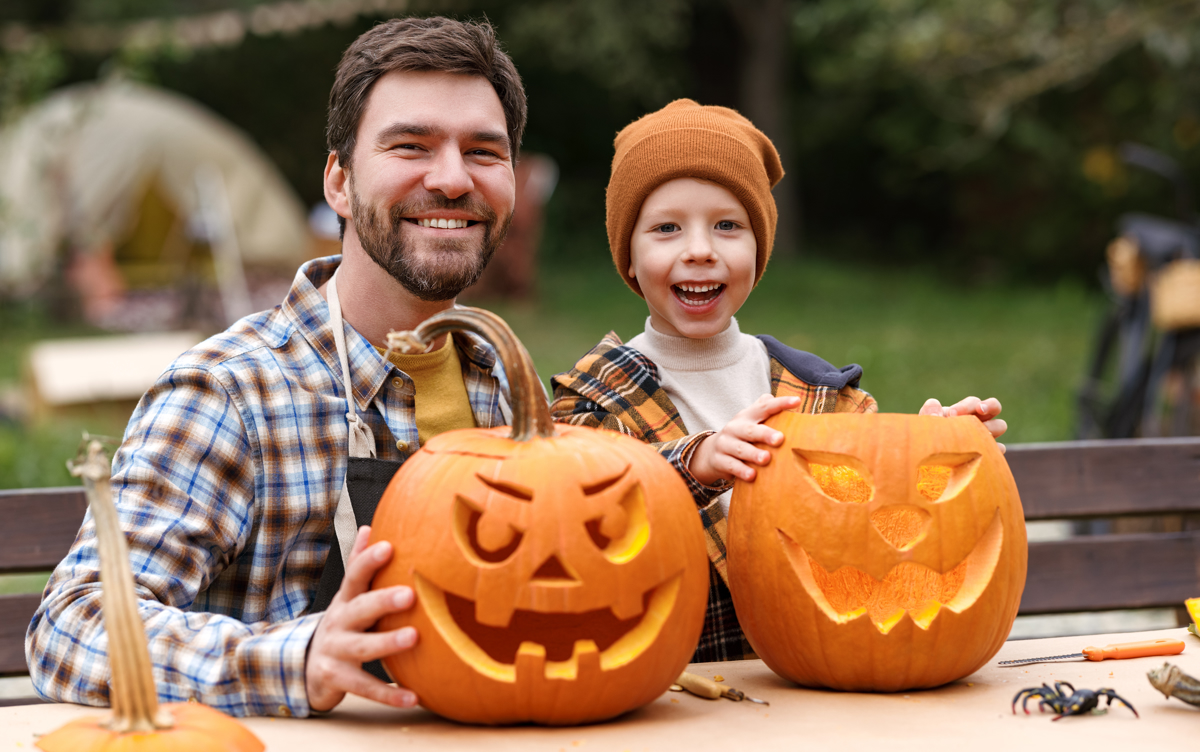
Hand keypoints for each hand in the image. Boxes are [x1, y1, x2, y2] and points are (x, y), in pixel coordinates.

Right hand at [305, 525, 418, 711]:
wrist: (305, 668)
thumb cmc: (341, 625)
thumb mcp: (347, 596)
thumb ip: (359, 565)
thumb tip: (368, 526)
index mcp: (346, 600)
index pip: (355, 575)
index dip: (369, 560)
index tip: (389, 546)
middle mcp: (338, 622)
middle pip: (359, 609)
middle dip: (383, 600)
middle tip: (410, 595)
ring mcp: (334, 651)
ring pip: (361, 648)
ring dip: (387, 643)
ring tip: (414, 638)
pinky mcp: (334, 679)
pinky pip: (363, 687)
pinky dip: (388, 694)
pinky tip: (412, 697)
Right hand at [690, 395, 801, 485]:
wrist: (711, 452)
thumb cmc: (741, 436)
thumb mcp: (751, 421)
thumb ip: (767, 410)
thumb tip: (794, 399)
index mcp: (746, 416)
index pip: (764, 407)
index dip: (780, 403)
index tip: (797, 401)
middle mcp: (734, 428)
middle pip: (750, 430)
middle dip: (764, 434)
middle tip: (779, 439)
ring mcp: (725, 444)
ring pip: (740, 449)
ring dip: (753, 454)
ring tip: (766, 459)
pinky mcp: (719, 460)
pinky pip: (731, 466)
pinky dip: (741, 470)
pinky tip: (752, 475)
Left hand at [919, 396, 1006, 452]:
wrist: (931, 460)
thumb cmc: (930, 438)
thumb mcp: (926, 424)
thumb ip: (929, 412)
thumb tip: (934, 404)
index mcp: (965, 411)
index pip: (974, 402)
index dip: (966, 406)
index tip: (952, 414)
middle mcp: (979, 421)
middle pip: (994, 406)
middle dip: (987, 407)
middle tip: (975, 412)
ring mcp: (987, 436)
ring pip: (1000, 425)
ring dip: (991, 426)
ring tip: (975, 434)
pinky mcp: (990, 453)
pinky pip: (999, 448)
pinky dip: (994, 448)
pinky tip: (983, 451)